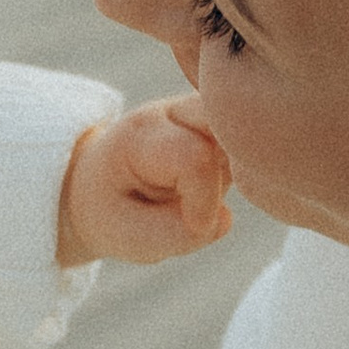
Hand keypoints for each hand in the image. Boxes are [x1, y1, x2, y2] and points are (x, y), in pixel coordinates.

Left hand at [57, 95, 232, 264]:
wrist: (99, 185)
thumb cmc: (111, 211)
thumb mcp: (127, 236)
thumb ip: (174, 235)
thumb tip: (225, 220)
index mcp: (140, 134)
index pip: (194, 158)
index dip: (202, 202)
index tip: (192, 227)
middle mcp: (172, 111)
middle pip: (229, 134)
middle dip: (224, 180)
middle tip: (195, 205)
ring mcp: (199, 112)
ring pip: (244, 141)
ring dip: (229, 178)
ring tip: (193, 194)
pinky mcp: (219, 121)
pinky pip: (248, 145)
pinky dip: (238, 171)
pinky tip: (210, 183)